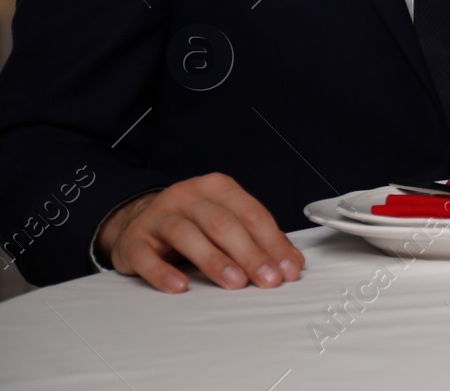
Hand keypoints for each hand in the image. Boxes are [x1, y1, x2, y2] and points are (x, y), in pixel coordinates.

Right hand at [97, 173, 304, 292]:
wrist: (136, 221)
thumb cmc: (193, 224)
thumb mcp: (226, 221)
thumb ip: (257, 238)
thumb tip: (292, 262)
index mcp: (217, 187)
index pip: (251, 213)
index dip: (273, 242)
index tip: (289, 269)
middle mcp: (188, 195)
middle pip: (223, 223)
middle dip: (250, 253)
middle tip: (268, 279)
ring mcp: (158, 216)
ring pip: (188, 235)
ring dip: (214, 261)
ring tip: (235, 283)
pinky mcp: (133, 240)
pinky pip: (147, 256)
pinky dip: (163, 272)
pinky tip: (181, 287)